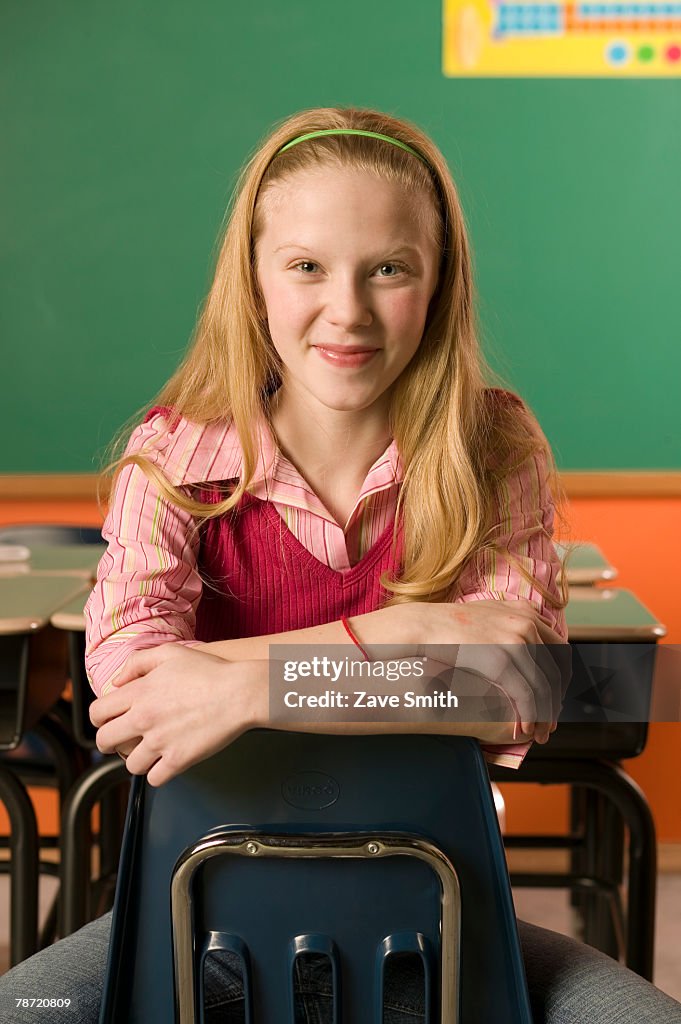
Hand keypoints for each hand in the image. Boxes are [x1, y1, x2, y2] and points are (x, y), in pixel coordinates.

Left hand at [89, 644, 267, 786]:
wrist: (240, 692)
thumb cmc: (210, 671)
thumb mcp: (170, 653)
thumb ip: (137, 663)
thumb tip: (118, 681)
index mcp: (138, 693)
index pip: (97, 713)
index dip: (99, 718)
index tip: (107, 721)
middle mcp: (143, 719)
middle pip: (105, 742)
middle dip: (109, 742)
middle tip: (120, 741)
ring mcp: (160, 742)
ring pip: (129, 765)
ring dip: (137, 759)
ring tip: (149, 752)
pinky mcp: (178, 760)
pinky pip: (154, 779)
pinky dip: (158, 773)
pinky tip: (166, 763)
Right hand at [417, 598, 570, 743]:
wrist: (424, 625)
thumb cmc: (449, 624)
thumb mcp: (487, 613)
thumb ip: (510, 622)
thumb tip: (524, 641)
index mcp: (526, 611)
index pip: (560, 649)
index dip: (561, 678)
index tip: (556, 697)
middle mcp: (526, 623)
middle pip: (556, 669)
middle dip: (557, 699)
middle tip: (551, 721)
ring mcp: (515, 641)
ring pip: (543, 686)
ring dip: (545, 715)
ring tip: (539, 733)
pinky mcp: (500, 661)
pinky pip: (525, 694)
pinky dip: (530, 715)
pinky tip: (524, 728)